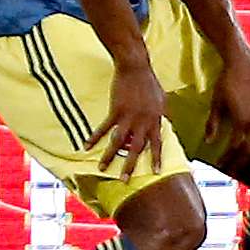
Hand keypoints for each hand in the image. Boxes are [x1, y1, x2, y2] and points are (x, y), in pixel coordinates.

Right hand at [90, 63, 167, 181]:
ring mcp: (128, 117)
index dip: (156, 158)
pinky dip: (95, 137)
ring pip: (118, 141)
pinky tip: (86, 146)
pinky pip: (104, 128)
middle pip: (137, 148)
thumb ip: (161, 115)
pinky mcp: (115, 111)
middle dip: (131, 165)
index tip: (156, 173)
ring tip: (102, 168)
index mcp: (155, 120)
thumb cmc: (149, 83)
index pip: (158, 143)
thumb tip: (164, 125)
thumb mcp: (162, 100)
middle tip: (125, 180)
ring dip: (110, 156)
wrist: (136, 69)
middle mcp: (143, 121)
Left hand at [207, 53, 249, 179]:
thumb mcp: (216, 104)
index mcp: (242, 120)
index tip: (222, 166)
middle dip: (247, 163)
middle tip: (239, 176)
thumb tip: (208, 143)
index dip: (230, 158)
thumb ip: (214, 124)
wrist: (240, 65)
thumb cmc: (225, 83)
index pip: (237, 146)